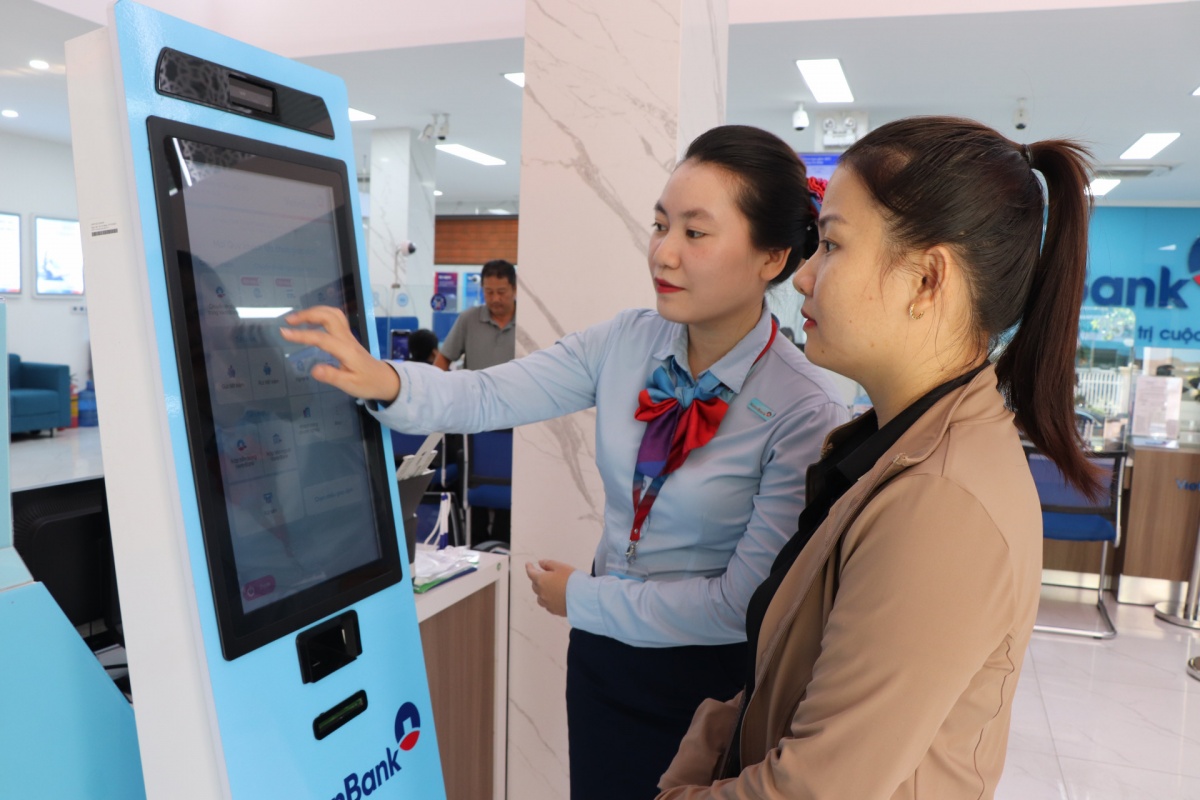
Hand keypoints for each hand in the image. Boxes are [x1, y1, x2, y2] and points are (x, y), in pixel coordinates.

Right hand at [280, 306, 400, 402]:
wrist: (385, 380)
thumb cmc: (367, 383)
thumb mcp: (350, 385)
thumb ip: (332, 376)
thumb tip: (313, 369)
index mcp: (345, 350)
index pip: (321, 338)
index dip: (302, 335)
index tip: (284, 333)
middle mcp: (346, 338)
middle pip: (328, 316)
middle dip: (307, 314)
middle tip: (289, 320)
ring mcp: (348, 335)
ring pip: (333, 313)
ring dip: (314, 311)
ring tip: (296, 318)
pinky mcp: (347, 336)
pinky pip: (334, 318)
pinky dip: (320, 314)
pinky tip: (310, 320)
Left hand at [525, 559, 576, 617]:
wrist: (583, 598)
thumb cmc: (572, 580)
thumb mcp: (561, 567)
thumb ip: (549, 564)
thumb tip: (540, 563)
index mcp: (541, 580)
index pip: (531, 573)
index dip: (529, 568)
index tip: (528, 564)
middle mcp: (541, 593)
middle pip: (535, 585)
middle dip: (537, 579)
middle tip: (543, 575)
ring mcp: (547, 603)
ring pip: (539, 597)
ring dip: (541, 591)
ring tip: (548, 588)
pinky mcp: (554, 610)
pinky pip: (547, 605)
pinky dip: (548, 600)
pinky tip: (554, 598)